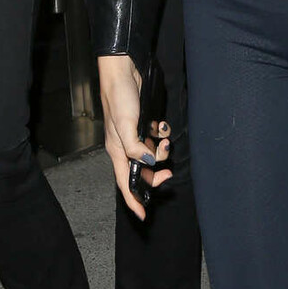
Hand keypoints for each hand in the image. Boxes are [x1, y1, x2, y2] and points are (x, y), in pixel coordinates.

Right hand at [98, 54, 171, 219]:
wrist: (123, 73)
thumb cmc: (119, 98)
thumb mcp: (125, 125)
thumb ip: (135, 147)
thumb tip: (148, 164)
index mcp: (117, 151)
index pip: (126, 183)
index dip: (133, 200)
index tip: (143, 215)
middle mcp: (125, 147)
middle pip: (143, 172)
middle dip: (157, 174)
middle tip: (169, 174)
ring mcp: (134, 136)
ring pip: (152, 155)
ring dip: (162, 150)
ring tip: (163, 138)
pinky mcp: (142, 125)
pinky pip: (156, 138)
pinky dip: (161, 134)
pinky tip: (160, 124)